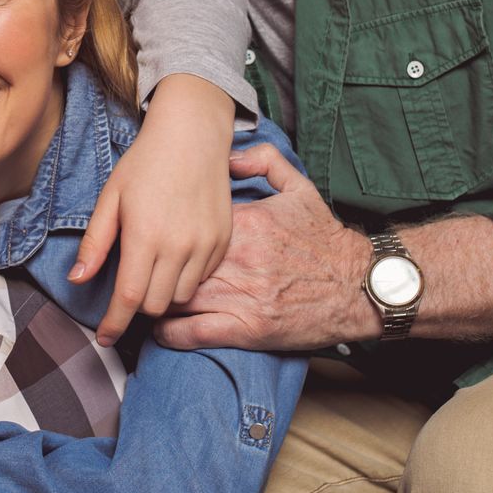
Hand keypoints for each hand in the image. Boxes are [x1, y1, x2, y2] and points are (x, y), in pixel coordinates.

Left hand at [74, 74, 235, 344]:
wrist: (192, 135)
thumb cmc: (144, 163)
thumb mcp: (110, 198)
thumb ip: (95, 243)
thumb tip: (77, 279)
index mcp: (145, 236)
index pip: (129, 298)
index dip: (114, 324)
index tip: (104, 338)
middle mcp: (179, 246)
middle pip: (156, 306)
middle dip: (137, 307)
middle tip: (127, 291)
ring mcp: (206, 245)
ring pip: (182, 297)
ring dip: (163, 294)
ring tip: (152, 272)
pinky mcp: (223, 241)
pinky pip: (203, 278)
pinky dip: (187, 278)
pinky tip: (175, 257)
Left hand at [154, 142, 378, 351]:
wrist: (358, 285)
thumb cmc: (326, 239)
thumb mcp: (300, 188)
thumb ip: (263, 162)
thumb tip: (230, 158)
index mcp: (242, 223)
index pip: (182, 226)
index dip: (159, 233)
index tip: (147, 235)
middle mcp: (235, 259)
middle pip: (171, 263)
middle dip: (148, 269)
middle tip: (134, 272)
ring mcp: (239, 296)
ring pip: (174, 299)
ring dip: (153, 303)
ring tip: (140, 302)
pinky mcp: (247, 329)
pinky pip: (192, 333)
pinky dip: (169, 334)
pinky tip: (160, 330)